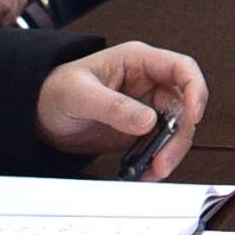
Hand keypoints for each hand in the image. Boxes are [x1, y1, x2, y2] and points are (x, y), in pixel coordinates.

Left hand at [36, 44, 209, 179]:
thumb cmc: (55, 91)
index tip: (194, 114)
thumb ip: (114, 106)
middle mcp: (148, 84)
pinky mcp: (139, 131)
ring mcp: (146, 108)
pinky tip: (144, 173)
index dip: (195, 89)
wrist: (39, 116)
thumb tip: (148, 121)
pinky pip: (160, 146)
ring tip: (152, 172)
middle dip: (179, 135)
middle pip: (183, 106)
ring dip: (170, 152)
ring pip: (176, 130)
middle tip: (164, 160)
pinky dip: (156, 161)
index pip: (181, 69)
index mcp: (138, 62)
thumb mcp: (80, 94)